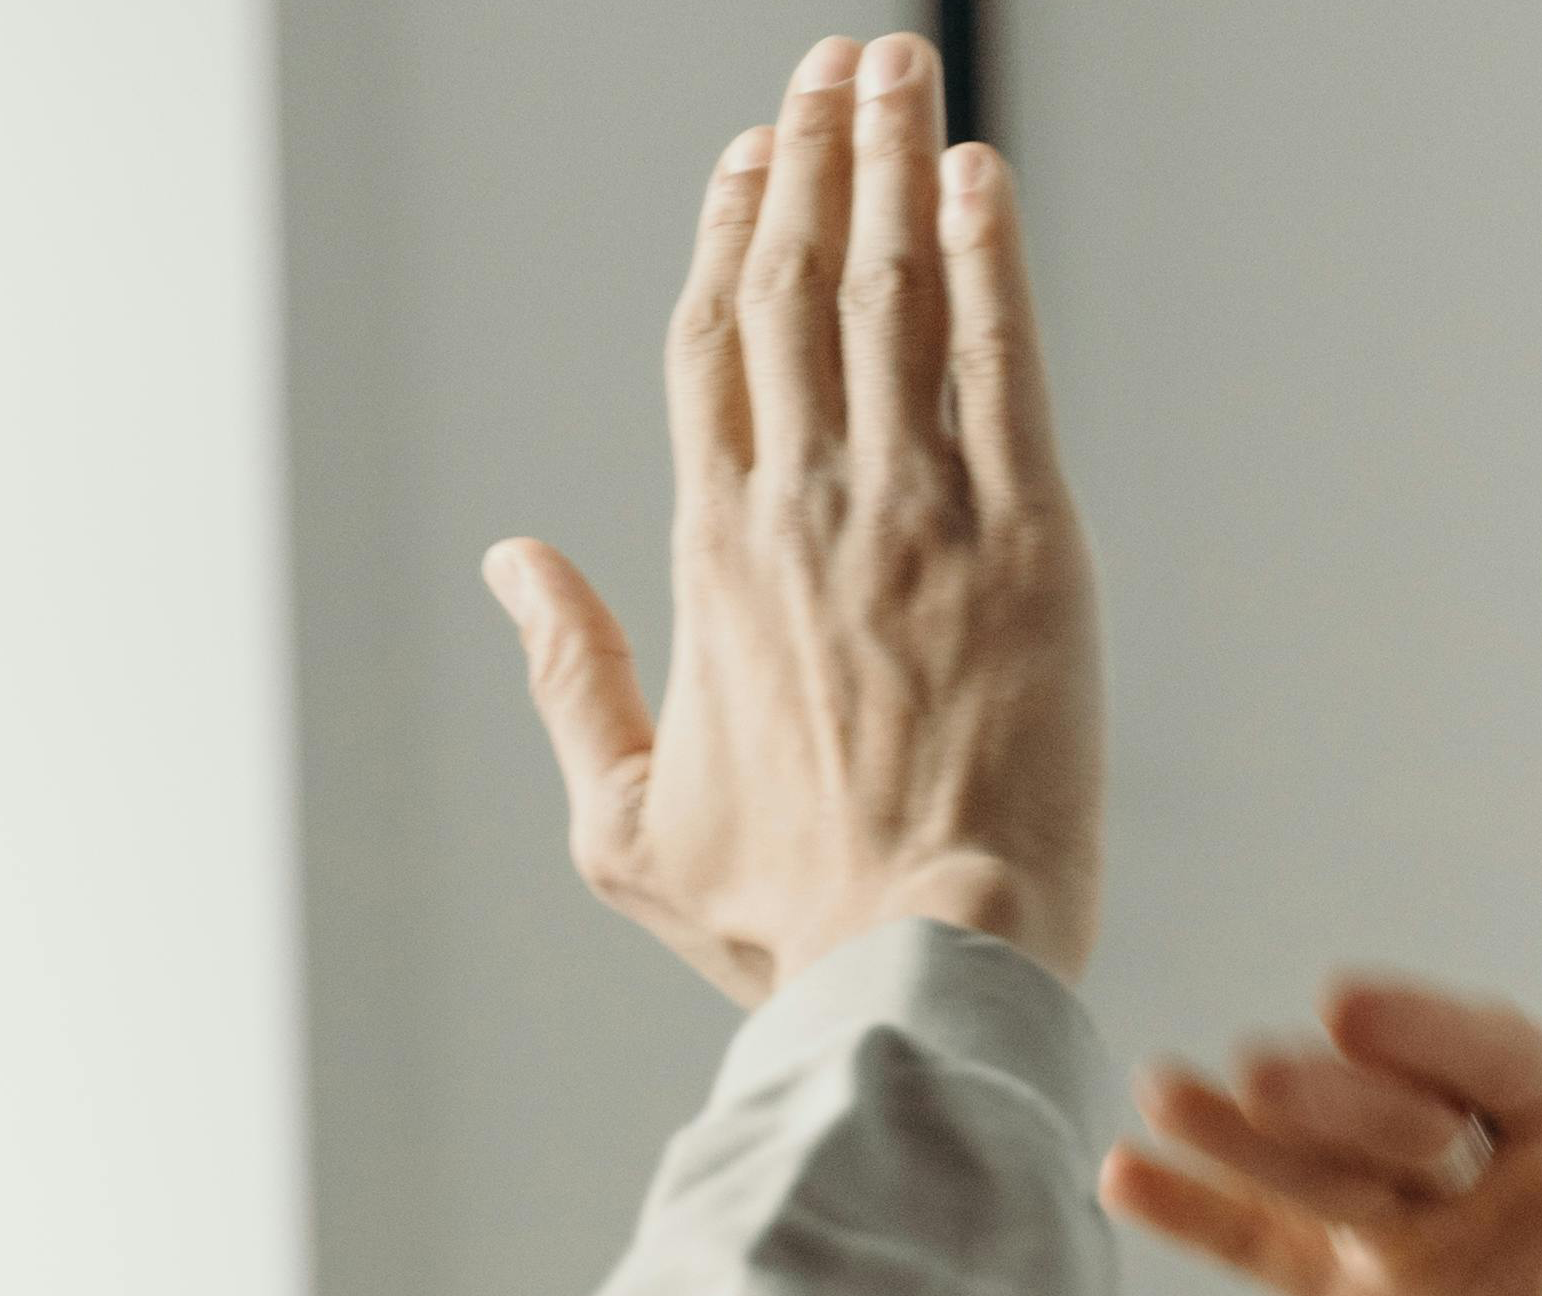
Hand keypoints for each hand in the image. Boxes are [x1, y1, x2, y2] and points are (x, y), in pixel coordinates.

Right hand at [482, 32, 1103, 1002]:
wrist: (924, 960)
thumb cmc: (782, 917)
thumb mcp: (623, 822)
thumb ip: (569, 677)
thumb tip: (511, 563)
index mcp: (708, 558)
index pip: (712, 347)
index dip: (734, 231)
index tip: (757, 151)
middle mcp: (804, 506)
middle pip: (801, 285)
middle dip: (817, 155)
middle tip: (841, 60)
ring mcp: (918, 514)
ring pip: (895, 295)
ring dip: (894, 164)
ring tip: (898, 68)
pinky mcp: (1030, 542)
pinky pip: (1002, 364)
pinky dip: (989, 260)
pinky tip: (980, 176)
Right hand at [1101, 978, 1541, 1295]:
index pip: (1497, 1060)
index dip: (1427, 1034)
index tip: (1350, 1005)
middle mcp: (1490, 1159)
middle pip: (1392, 1110)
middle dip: (1329, 1093)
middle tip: (1261, 1077)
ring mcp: (1422, 1233)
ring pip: (1319, 1169)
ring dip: (1239, 1132)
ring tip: (1163, 1092)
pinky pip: (1277, 1254)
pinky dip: (1205, 1220)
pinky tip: (1130, 1177)